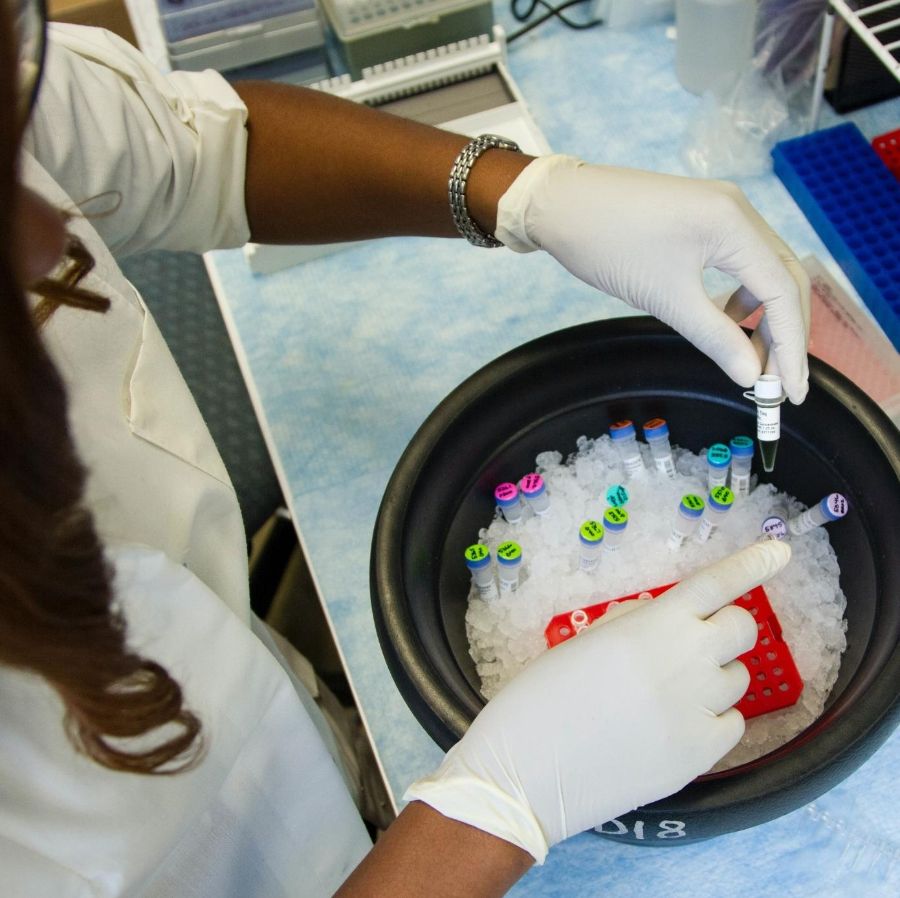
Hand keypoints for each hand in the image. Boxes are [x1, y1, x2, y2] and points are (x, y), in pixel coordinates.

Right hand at [405, 541, 791, 861]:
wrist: (529, 769)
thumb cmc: (543, 696)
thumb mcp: (586, 641)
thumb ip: (635, 624)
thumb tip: (665, 620)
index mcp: (653, 624)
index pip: (717, 583)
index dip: (752, 563)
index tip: (779, 551)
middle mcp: (687, 659)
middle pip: (742, 628)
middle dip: (726, 627)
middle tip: (696, 642)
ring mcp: (699, 708)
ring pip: (738, 678)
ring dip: (715, 675)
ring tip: (672, 692)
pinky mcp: (702, 754)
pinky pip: (731, 724)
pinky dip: (713, 719)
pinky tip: (676, 725)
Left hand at [494, 156, 809, 403]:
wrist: (561, 204)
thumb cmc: (608, 246)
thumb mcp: (664, 298)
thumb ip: (715, 337)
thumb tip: (749, 375)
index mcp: (734, 225)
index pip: (785, 291)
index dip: (793, 346)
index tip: (790, 392)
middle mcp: (738, 211)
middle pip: (785, 279)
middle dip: (785, 335)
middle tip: (777, 383)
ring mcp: (722, 210)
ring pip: (764, 270)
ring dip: (764, 316)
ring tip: (751, 357)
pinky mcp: (703, 217)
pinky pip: (739, 261)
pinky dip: (741, 296)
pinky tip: (726, 318)